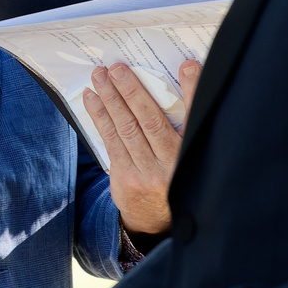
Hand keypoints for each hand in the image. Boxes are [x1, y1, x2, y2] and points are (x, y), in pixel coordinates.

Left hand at [85, 59, 198, 235]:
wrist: (157, 221)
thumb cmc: (175, 176)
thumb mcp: (189, 154)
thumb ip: (188, 122)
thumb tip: (188, 78)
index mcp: (191, 155)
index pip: (194, 117)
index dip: (192, 90)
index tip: (187, 66)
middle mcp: (171, 165)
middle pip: (150, 120)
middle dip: (132, 90)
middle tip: (118, 67)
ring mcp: (146, 173)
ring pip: (126, 128)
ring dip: (111, 99)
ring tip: (101, 76)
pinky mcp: (125, 178)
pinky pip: (111, 141)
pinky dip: (100, 117)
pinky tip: (93, 98)